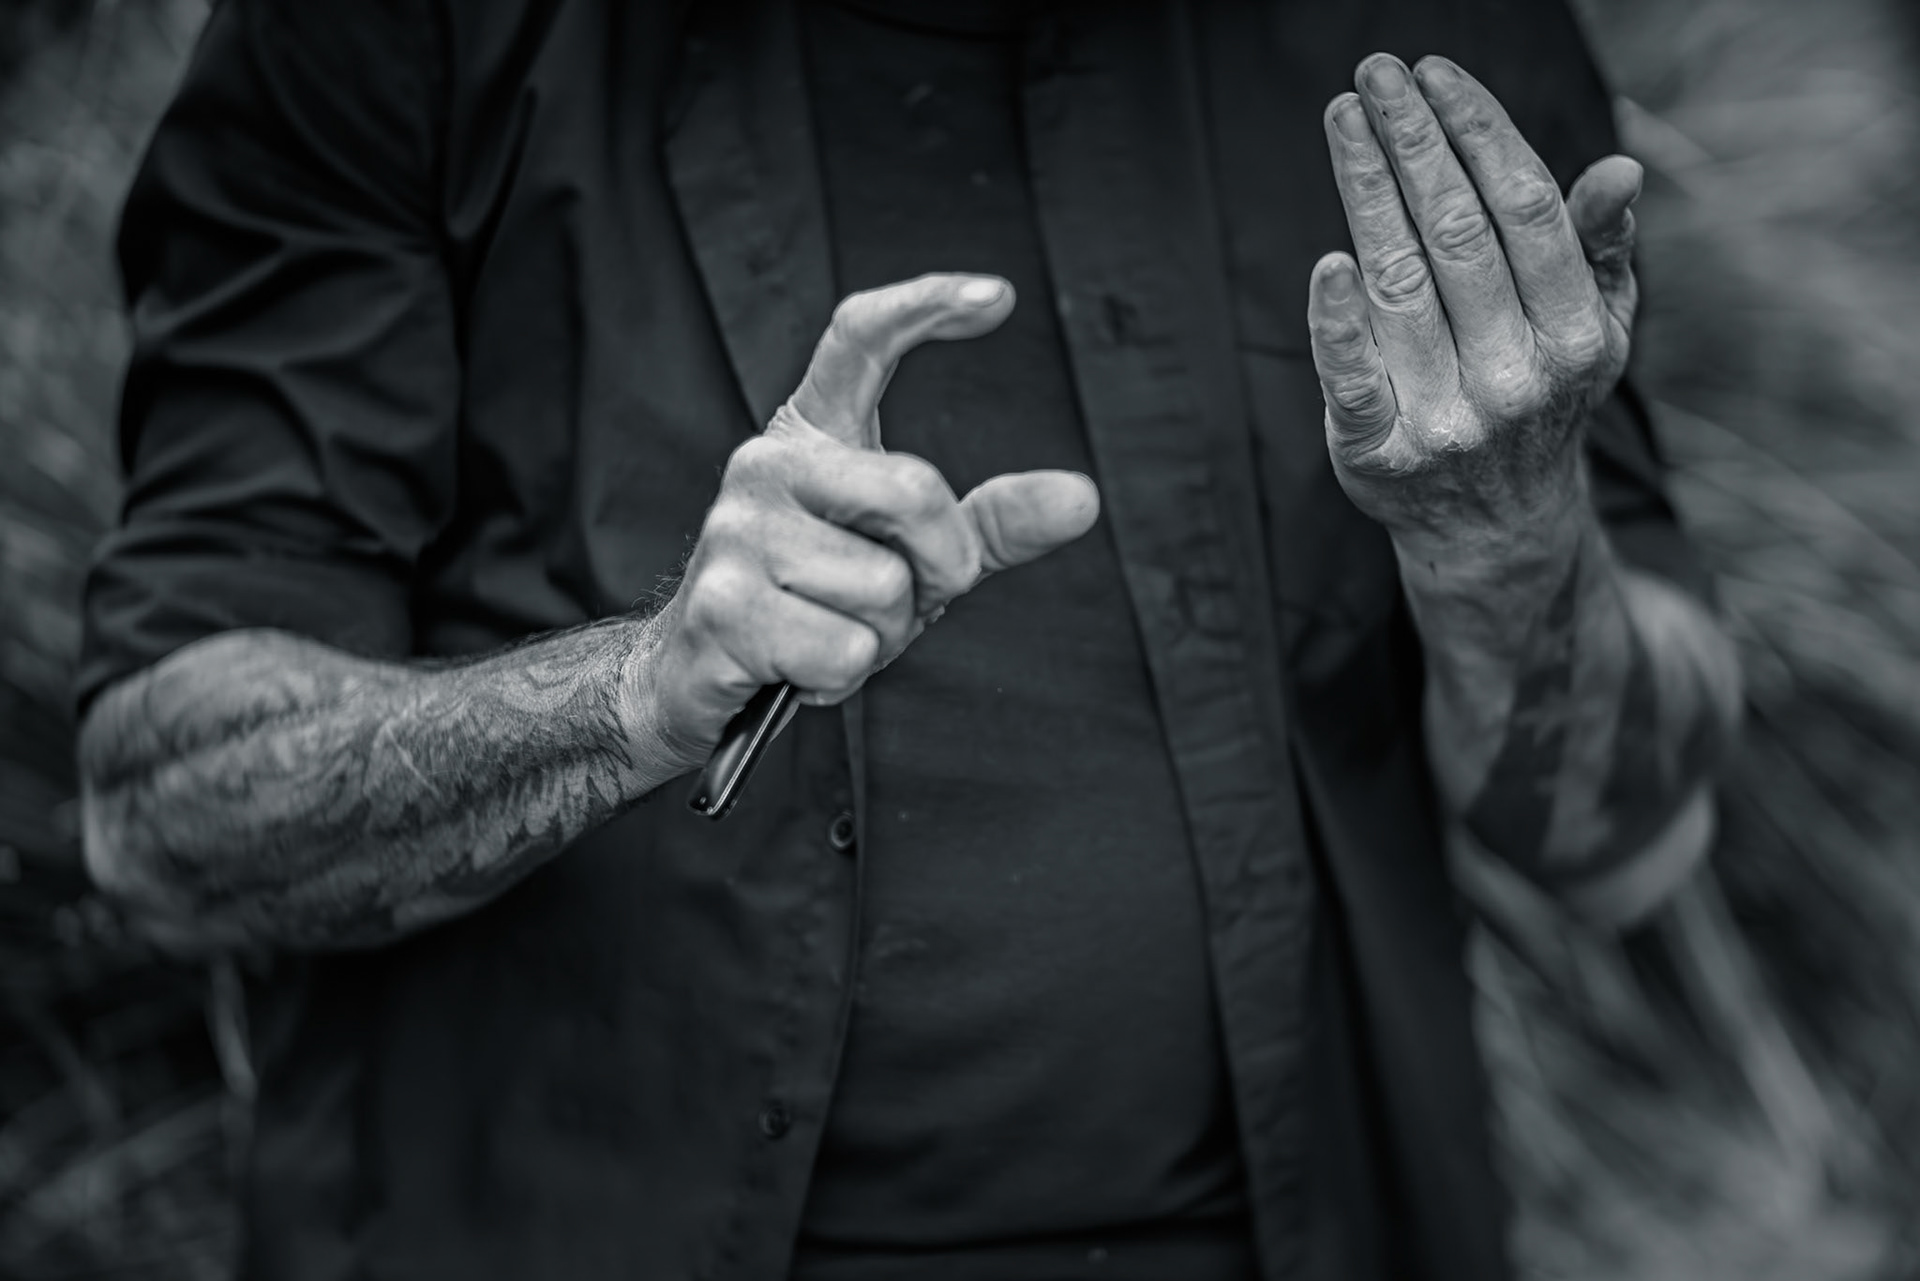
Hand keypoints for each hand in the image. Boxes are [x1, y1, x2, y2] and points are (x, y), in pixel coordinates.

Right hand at [638, 273, 1100, 765]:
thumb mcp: (912, 557)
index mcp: (812, 434)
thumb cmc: (814, 603)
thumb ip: (990, 525)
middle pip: (913, 489)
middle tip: (906, 597)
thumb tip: (1081, 499)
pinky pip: (844, 649)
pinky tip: (801, 666)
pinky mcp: (722, 604)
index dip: (926, 305)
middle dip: (940, 565)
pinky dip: (842, 676)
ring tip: (830, 632)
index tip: (999, 298)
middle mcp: (767, 464)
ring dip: (881, 635)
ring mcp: (735, 530)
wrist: (700, 673)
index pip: (860, 339)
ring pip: (882, 588)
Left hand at [1308, 54, 1641, 560]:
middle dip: (1412, 143)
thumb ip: (1600, 250)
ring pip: (1397, 284)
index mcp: (1575, 337)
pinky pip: (1351, 381)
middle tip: (1374, 75)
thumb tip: (1618, 171)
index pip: (1524, 210)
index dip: (1477, 133)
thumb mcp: (1591, 331)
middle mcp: (1513, 378)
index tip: (1436, 75)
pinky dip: (1336, 323)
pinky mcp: (1376, 456)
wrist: (1494, 527)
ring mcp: (1444, 421)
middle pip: (1455, 234)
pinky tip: (1328, 260)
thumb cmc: (1538, 398)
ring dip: (1365, 191)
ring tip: (1343, 119)